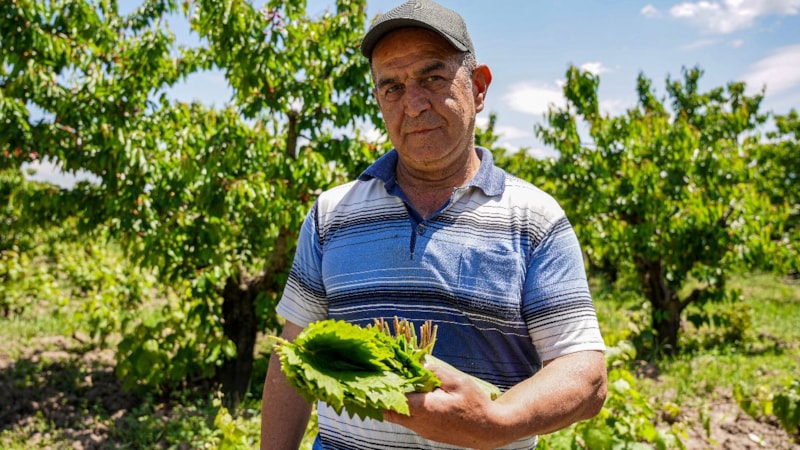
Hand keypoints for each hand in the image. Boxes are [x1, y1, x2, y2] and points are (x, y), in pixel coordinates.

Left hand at [383, 360, 505, 448]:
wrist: (488, 431)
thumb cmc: (476, 405)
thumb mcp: (459, 382)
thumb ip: (436, 372)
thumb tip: (418, 361)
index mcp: (424, 409)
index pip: (391, 401)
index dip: (381, 387)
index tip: (374, 373)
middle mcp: (418, 423)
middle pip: (387, 411)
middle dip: (380, 395)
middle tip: (376, 376)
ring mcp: (421, 429)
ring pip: (395, 417)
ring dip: (390, 400)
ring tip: (389, 381)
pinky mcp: (426, 431)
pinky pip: (406, 419)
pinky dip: (401, 406)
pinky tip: (405, 392)